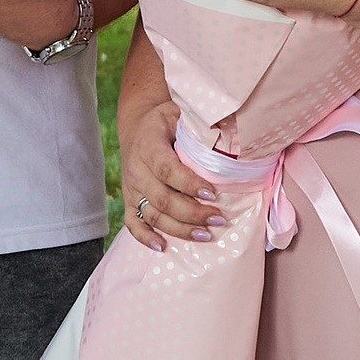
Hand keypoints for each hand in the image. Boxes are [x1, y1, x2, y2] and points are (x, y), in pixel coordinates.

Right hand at [118, 96, 226, 251]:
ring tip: (205, 235)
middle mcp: (136, 170)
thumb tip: (230, 131)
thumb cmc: (167, 121)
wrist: (138, 126)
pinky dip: (144, 237)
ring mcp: (131, 188)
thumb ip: (198, 124)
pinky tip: (162, 246)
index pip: (167, 169)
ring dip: (179, 228)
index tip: (213, 194)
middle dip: (193, 213)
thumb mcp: (180, 113)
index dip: (189, 184)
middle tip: (219, 219)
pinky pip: (132, 223)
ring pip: (152, 215)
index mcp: (148, 146)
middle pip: (162, 199)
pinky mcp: (129, 200)